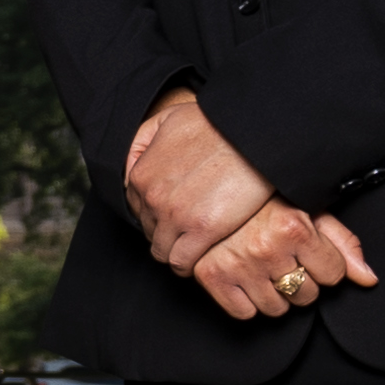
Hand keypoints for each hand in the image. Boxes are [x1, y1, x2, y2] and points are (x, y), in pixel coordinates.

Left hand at [123, 90, 271, 275]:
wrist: (255, 133)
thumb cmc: (216, 122)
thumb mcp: (167, 120)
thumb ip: (141, 142)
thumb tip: (130, 163)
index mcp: (141, 176)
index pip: (137, 210)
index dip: (155, 215)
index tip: (173, 215)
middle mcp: (153, 198)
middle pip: (150, 231)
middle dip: (166, 232)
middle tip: (188, 230)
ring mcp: (176, 216)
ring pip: (163, 251)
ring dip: (175, 251)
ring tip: (194, 246)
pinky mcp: (203, 230)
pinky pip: (182, 261)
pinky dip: (188, 264)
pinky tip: (200, 257)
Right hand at [191, 199, 378, 322]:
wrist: (209, 192)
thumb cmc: (265, 203)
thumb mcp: (310, 213)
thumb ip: (343, 244)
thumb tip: (369, 279)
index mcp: (294, 227)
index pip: (334, 275)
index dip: (324, 266)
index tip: (308, 252)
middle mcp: (266, 247)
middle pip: (307, 295)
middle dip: (301, 282)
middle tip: (284, 261)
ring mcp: (237, 264)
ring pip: (277, 308)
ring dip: (274, 295)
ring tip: (265, 270)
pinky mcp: (212, 277)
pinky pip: (244, 313)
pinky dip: (247, 303)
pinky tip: (244, 280)